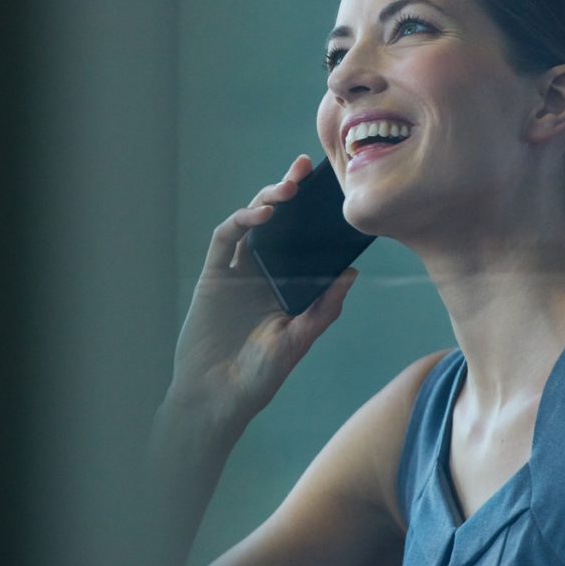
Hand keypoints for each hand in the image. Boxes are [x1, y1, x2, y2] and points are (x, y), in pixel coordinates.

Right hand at [166, 154, 358, 431]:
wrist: (217, 397)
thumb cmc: (259, 376)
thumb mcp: (298, 341)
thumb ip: (323, 309)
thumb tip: (351, 273)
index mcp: (286, 283)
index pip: (302, 237)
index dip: (313, 210)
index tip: (331, 185)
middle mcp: (261, 272)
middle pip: (277, 220)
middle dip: (289, 189)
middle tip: (305, 168)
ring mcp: (235, 272)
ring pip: (251, 222)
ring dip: (267, 199)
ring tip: (287, 189)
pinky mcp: (213, 275)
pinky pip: (225, 238)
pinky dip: (241, 221)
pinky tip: (261, 214)